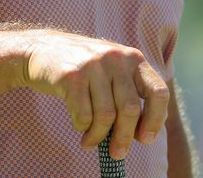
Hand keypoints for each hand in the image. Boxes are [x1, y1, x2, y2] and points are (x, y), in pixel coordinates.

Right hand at [19, 30, 169, 159]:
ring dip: (98, 136)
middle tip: (118, 153)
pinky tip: (79, 126)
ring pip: (105, 116)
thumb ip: (130, 93)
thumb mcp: (114, 70)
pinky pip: (83, 116)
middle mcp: (117, 59)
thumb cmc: (85, 69)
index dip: (156, 119)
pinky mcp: (70, 76)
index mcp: (134, 58)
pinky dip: (82, 128)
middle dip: (124, 137)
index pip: (158, 92)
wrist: (44, 48)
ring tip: (90, 141)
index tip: (145, 139)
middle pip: (130, 109)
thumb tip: (143, 133)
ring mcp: (93, 65)